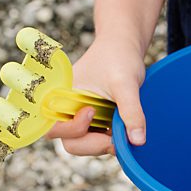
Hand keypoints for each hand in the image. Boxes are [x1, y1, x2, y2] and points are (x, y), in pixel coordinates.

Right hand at [43, 38, 148, 154]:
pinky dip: (106, 139)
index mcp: (62, 96)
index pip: (53, 127)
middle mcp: (65, 109)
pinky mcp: (91, 121)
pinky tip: (120, 129)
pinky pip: (93, 139)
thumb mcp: (126, 84)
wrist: (124, 46)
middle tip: (113, 136)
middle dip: (92, 144)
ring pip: (81, 144)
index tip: (93, 112)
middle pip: (68, 142)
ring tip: (121, 130)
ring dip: (101, 143)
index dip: (73, 129)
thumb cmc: (119, 57)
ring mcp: (78, 116)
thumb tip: (137, 142)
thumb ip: (131, 112)